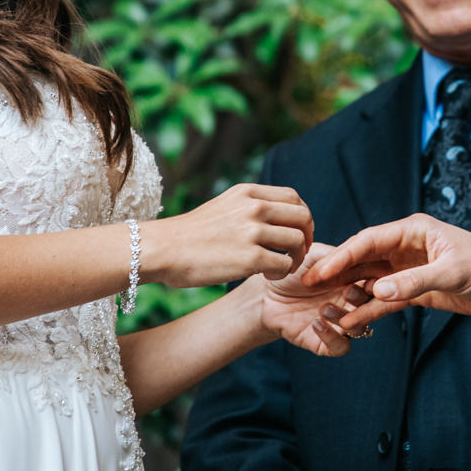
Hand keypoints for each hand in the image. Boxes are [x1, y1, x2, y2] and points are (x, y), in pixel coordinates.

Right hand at [145, 183, 313, 287]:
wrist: (163, 249)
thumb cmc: (190, 234)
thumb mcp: (223, 206)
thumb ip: (248, 206)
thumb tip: (274, 215)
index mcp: (248, 193)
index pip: (294, 198)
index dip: (302, 217)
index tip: (296, 233)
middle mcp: (254, 207)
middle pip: (303, 217)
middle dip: (307, 237)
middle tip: (297, 253)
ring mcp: (253, 232)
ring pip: (298, 241)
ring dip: (296, 258)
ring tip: (281, 267)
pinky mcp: (250, 258)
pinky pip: (284, 265)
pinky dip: (282, 273)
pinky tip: (268, 276)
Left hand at [256, 243, 371, 357]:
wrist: (265, 295)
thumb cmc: (291, 272)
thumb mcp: (313, 256)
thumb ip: (335, 255)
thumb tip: (355, 254)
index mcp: (352, 282)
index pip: (373, 284)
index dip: (372, 281)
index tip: (362, 276)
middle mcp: (349, 304)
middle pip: (371, 308)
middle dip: (362, 301)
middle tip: (347, 292)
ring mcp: (338, 324)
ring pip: (359, 328)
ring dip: (345, 318)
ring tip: (323, 308)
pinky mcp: (325, 343)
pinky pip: (341, 347)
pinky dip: (332, 337)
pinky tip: (315, 323)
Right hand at [303, 213, 470, 329]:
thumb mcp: (451, 273)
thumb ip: (413, 282)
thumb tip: (377, 291)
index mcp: (412, 230)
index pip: (368, 240)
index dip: (342, 255)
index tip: (319, 269)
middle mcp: (406, 246)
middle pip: (363, 259)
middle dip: (336, 272)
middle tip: (308, 285)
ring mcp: (407, 268)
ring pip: (369, 280)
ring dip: (349, 292)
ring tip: (323, 306)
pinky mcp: (414, 289)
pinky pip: (385, 299)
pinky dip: (369, 310)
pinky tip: (350, 321)